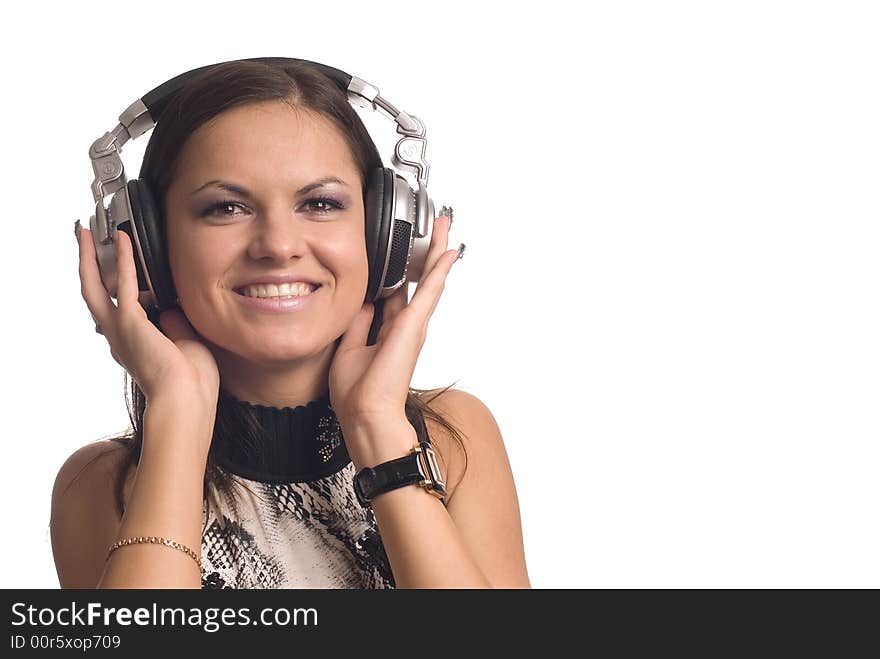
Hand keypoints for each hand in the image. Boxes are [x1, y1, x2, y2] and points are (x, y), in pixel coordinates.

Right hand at [76, 224, 219, 423]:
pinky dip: (125, 259)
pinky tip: (123, 239)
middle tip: (85, 242)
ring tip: (88, 233)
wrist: (187, 400)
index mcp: (134, 345)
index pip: (118, 311)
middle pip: (93, 294)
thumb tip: (171, 308)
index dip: (116, 289)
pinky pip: (124, 283)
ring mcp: (120, 330)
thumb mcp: (185, 345)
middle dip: (87, 267)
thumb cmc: (192, 383)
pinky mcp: (129, 322)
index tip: (118, 270)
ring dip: (91, 257)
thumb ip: (175, 324)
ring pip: (94, 286)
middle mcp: (119, 337)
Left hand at [328, 213, 462, 431]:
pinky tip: (449, 251)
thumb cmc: (357, 393)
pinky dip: (439, 269)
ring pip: (429, 280)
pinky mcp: (414, 325)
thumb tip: (361, 301)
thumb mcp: (350, 348)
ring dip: (437, 253)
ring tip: (444, 228)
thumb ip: (358, 323)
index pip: (398, 293)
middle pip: (420, 282)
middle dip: (427, 255)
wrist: (365, 413)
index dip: (401, 272)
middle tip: (436, 229)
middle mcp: (407, 326)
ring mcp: (414, 325)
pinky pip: (429, 290)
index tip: (403, 252)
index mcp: (390, 331)